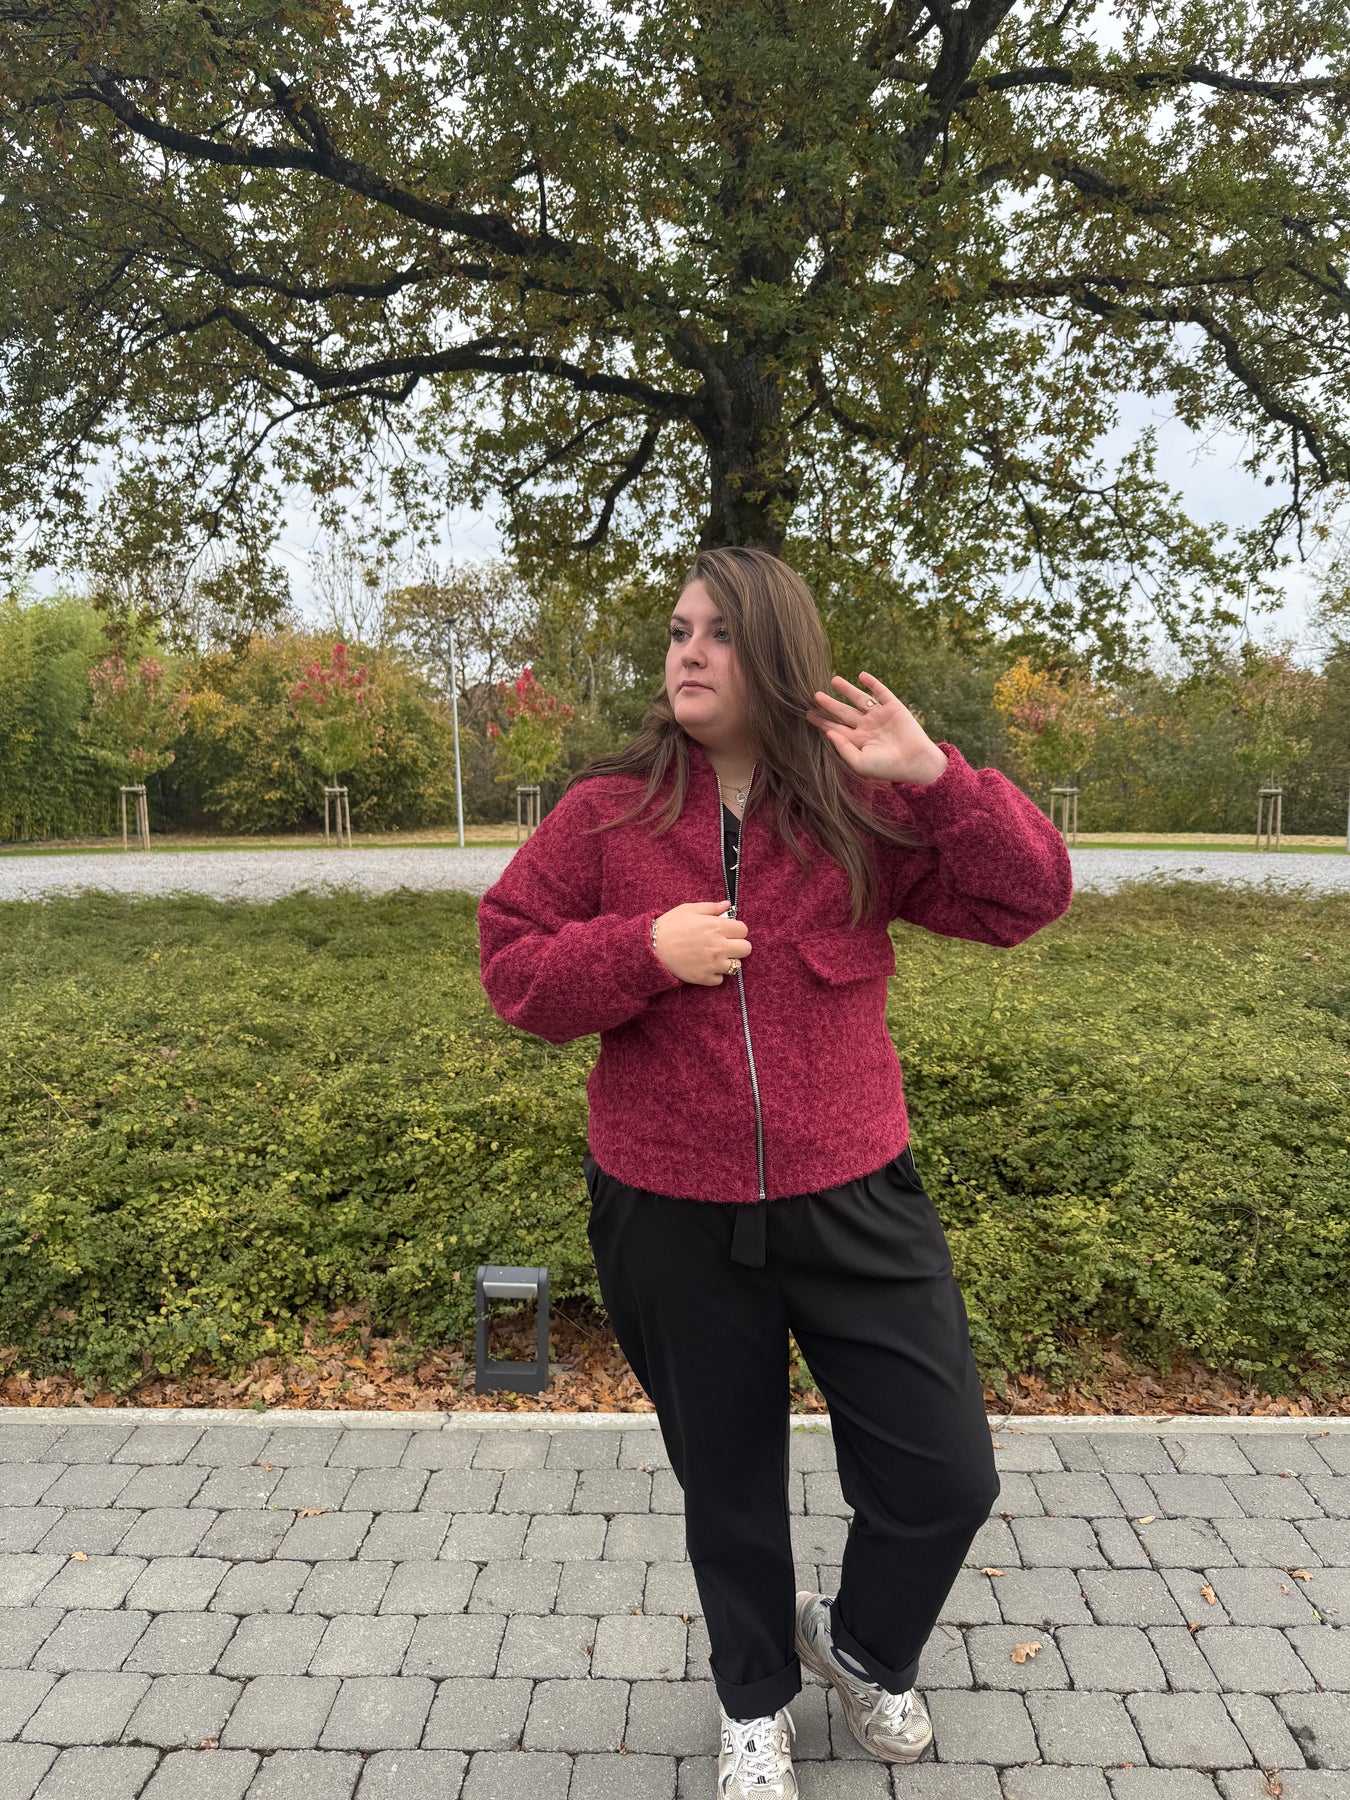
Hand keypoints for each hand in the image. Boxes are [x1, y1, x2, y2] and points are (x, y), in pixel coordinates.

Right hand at [652, 900, 750, 985]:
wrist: (651, 949)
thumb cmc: (669, 926)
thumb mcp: (690, 909)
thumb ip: (711, 907)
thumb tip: (727, 905)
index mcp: (717, 927)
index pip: (744, 930)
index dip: (736, 929)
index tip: (728, 930)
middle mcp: (719, 946)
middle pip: (746, 949)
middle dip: (738, 945)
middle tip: (726, 943)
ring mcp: (713, 964)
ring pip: (736, 966)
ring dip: (728, 960)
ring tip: (715, 955)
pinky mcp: (705, 978)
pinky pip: (721, 979)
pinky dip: (715, 974)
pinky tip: (706, 965)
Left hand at [804, 671, 947, 784]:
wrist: (915, 762)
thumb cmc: (887, 768)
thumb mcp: (860, 763)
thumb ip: (843, 748)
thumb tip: (828, 734)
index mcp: (858, 740)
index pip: (836, 728)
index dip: (822, 721)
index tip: (808, 713)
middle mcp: (867, 726)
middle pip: (844, 712)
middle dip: (829, 704)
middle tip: (814, 695)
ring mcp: (880, 716)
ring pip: (860, 699)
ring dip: (847, 689)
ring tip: (833, 680)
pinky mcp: (893, 707)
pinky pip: (880, 692)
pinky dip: (872, 683)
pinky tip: (861, 676)